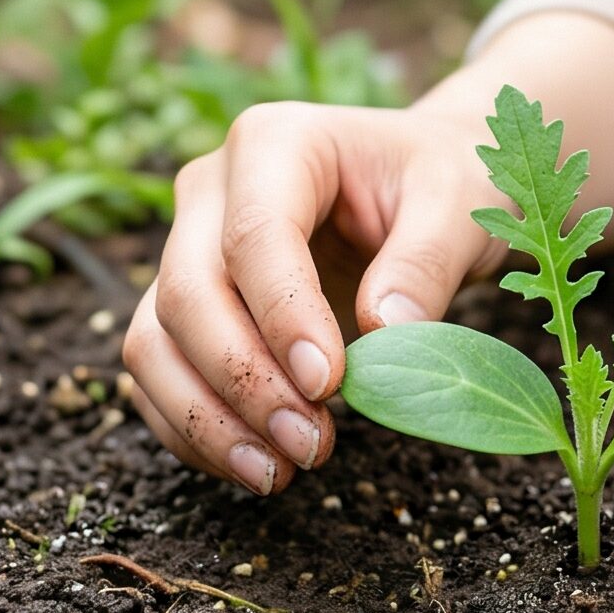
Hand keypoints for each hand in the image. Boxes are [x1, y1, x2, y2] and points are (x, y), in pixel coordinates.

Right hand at [122, 101, 503, 495]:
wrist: (422, 187)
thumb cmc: (442, 183)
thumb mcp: (459, 204)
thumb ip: (427, 262)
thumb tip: (385, 332)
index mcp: (276, 142)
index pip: (256, 235)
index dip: (283, 315)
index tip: (330, 383)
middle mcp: (211, 188)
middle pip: (188, 291)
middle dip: (242, 379)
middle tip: (312, 444)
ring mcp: (187, 246)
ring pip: (153, 338)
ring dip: (206, 417)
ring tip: (281, 471)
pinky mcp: (184, 304)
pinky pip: (159, 373)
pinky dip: (193, 428)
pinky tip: (254, 464)